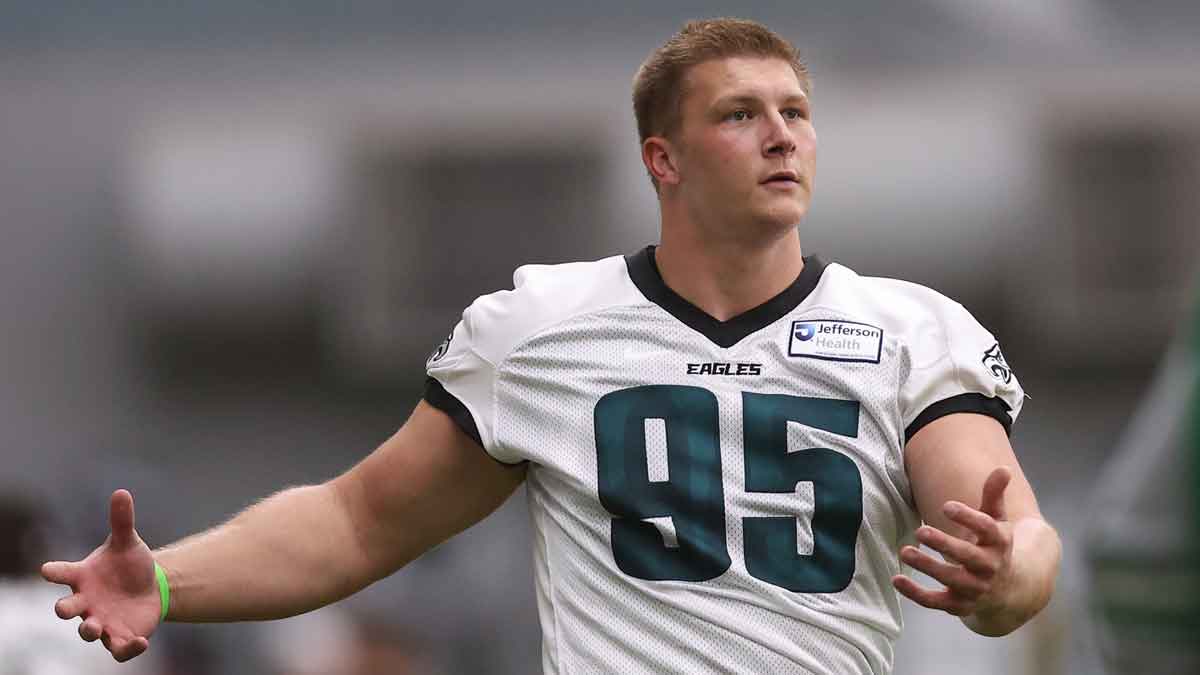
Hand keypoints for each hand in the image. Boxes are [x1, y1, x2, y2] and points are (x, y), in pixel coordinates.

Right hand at [41, 489, 160, 661]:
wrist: (150, 587)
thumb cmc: (129, 564)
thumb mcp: (127, 542)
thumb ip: (122, 521)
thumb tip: (121, 492)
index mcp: (83, 577)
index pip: (62, 573)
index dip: (54, 572)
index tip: (47, 570)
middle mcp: (87, 601)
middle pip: (67, 608)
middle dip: (64, 609)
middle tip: (64, 609)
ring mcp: (101, 620)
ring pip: (88, 631)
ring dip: (88, 629)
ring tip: (94, 626)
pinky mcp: (120, 635)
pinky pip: (118, 649)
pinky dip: (126, 648)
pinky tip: (140, 642)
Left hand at [892, 467, 1014, 620]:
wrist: (1010, 590)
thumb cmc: (994, 547)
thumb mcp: (997, 521)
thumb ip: (994, 495)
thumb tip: (1003, 469)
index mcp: (999, 542)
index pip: (986, 528)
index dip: (968, 517)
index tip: (946, 506)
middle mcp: (990, 567)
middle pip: (968, 557)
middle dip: (945, 545)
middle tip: (921, 531)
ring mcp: (975, 588)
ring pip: (951, 580)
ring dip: (928, 567)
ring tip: (905, 551)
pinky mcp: (959, 604)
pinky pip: (937, 602)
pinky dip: (917, 594)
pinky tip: (897, 580)